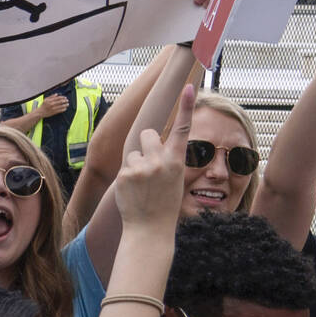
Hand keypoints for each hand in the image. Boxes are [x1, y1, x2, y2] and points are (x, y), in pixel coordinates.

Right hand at [39, 93, 69, 119]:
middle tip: (67, 100)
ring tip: (67, 104)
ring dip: (65, 105)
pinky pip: (60, 110)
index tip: (65, 97)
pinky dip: (63, 109)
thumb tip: (56, 94)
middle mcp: (51, 104)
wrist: (40, 112)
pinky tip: (65, 108)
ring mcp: (53, 108)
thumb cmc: (43, 106)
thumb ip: (51, 96)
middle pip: (60, 102)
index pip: (58, 98)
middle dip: (65, 101)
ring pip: (61, 106)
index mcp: (49, 100)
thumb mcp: (45, 99)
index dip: (62, 97)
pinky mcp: (53, 112)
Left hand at [115, 83, 194, 227]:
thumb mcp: (173, 179)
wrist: (150, 228)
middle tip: (149, 165)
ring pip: (134, 151)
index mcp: (177, 161)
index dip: (186, 107)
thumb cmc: (163, 203)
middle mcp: (161, 160)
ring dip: (136, 162)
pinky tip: (133, 191)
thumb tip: (154, 143)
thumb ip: (166, 159)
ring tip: (142, 183)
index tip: (190, 87)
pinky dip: (128, 175)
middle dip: (147, 144)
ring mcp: (142, 167)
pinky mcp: (125, 174)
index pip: (183, 129)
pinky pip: (125, 164)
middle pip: (149, 134)